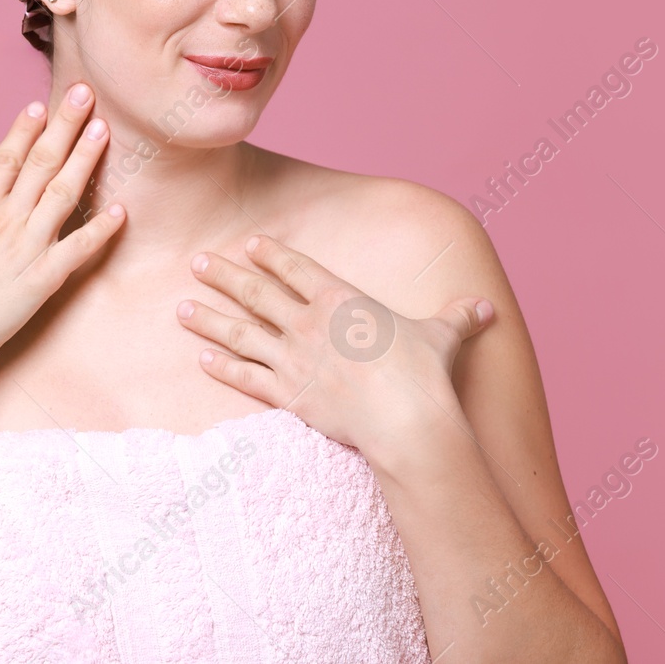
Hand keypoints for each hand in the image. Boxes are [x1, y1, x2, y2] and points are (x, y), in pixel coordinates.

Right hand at [0, 83, 124, 372]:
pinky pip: (79, 248)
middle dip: (64, 125)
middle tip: (85, 92)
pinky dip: (102, 229)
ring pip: (62, 192)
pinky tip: (122, 210)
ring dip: (85, 159)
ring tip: (103, 129)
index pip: (2, 159)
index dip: (23, 130)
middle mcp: (1, 221)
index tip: (40, 105)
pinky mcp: (42, 278)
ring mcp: (24, 247)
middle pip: (39, 161)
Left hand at [178, 234, 493, 455]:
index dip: (272, 254)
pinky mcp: (287, 395)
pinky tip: (201, 360)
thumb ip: (457, 318)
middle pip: (257, 293)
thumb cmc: (424, 375)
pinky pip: (245, 379)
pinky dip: (221, 370)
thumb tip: (485, 307)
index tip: (249, 243)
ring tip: (180, 308)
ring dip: (208, 319)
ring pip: (240, 333)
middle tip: (196, 262)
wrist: (406, 421)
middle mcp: (309, 324)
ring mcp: (293, 359)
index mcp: (341, 301)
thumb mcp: (443, 337)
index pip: (298, 269)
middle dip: (224, 275)